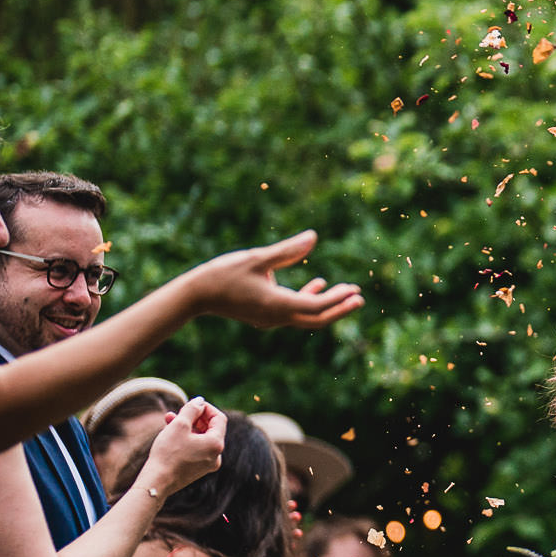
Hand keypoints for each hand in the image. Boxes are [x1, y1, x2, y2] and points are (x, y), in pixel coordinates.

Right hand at [135, 398, 226, 496]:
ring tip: (169, 419)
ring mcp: (208, 464)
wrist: (157, 482)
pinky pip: (196, 449)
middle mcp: (216, 455)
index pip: (219, 418)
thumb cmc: (168, 453)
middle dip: (194, 417)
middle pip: (210, 428)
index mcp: (216, 444)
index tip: (192, 404)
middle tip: (178, 411)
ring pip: (201, 438)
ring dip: (187, 427)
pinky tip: (170, 434)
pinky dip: (186, 439)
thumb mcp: (179, 425)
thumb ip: (192, 410)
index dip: (206, 408)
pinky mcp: (198, 470)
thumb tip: (200, 401)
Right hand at [186, 232, 364, 330]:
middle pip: (316, 318)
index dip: (337, 299)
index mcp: (277, 305)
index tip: (355, 290)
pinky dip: (308, 299)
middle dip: (339, 308)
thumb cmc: (223, 274)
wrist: (195, 295)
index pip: (316, 306)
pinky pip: (294, 312)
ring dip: (326, 304)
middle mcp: (276, 317)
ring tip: (346, 291)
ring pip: (305, 316)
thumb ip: (286, 250)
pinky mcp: (263, 315)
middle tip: (360, 298)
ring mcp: (270, 319)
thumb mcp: (256, 258)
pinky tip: (316, 282)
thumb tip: (313, 237)